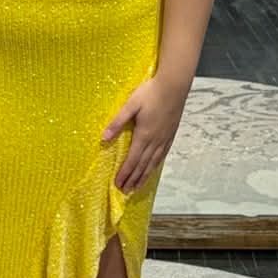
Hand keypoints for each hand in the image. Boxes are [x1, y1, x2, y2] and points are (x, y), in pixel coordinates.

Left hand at [102, 75, 187, 193]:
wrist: (174, 86)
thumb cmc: (150, 92)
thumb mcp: (130, 105)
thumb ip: (117, 122)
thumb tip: (103, 138)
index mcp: (144, 135)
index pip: (132, 160)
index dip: (125, 173)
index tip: (117, 184)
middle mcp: (155, 141)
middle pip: (142, 166)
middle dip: (133, 179)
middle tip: (125, 191)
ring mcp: (164, 138)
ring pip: (153, 163)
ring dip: (144, 176)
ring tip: (137, 187)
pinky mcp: (171, 134)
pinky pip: (162, 155)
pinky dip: (155, 166)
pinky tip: (153, 169)